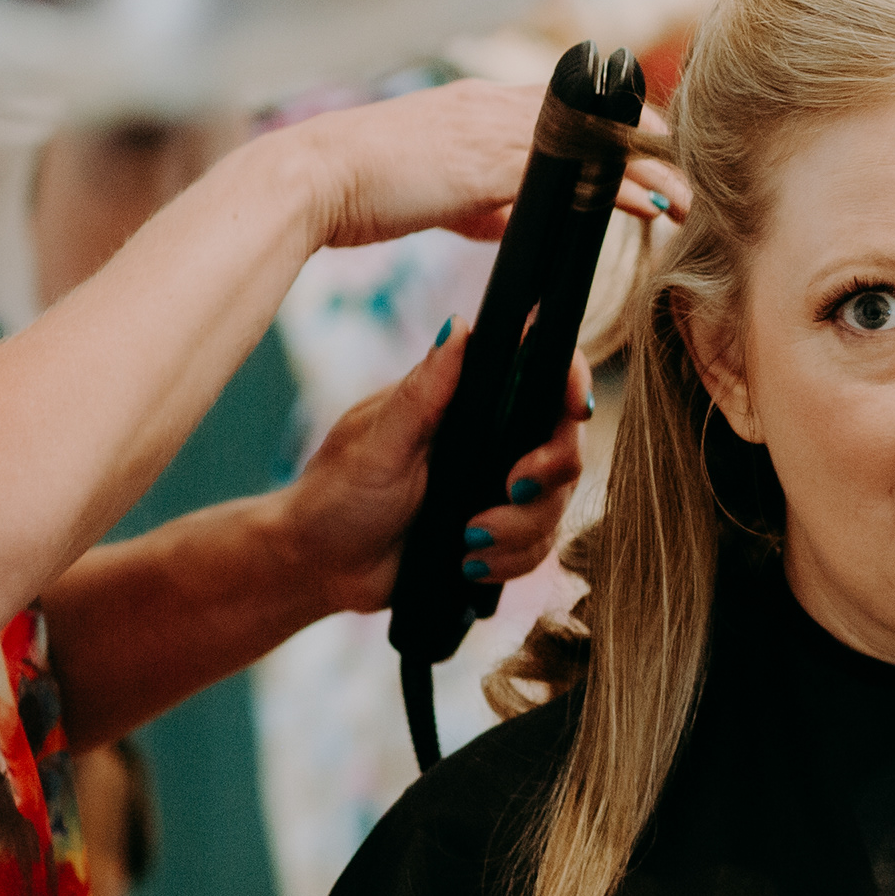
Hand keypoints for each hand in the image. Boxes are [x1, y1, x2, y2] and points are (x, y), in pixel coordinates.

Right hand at [282, 80, 684, 248]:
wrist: (315, 178)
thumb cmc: (360, 188)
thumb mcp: (435, 193)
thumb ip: (481, 202)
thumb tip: (513, 219)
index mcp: (480, 105)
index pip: (564, 108)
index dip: (612, 129)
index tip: (649, 150)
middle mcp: (495, 105)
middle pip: (593, 116)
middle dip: (645, 143)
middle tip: (682, 172)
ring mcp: (496, 127)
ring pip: (594, 141)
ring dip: (646, 169)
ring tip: (684, 197)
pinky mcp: (493, 161)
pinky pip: (575, 171)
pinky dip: (620, 187)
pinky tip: (650, 205)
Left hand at [284, 326, 591, 616]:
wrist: (318, 568)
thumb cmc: (334, 496)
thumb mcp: (377, 445)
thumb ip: (423, 392)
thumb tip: (458, 327)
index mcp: (463, 402)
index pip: (538, 373)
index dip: (571, 383)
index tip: (576, 409)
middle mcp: (489, 439)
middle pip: (563, 446)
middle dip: (546, 475)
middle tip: (508, 490)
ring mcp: (496, 488)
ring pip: (555, 504)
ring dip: (520, 531)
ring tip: (466, 541)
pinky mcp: (498, 535)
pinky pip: (537, 548)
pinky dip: (509, 561)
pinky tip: (467, 564)